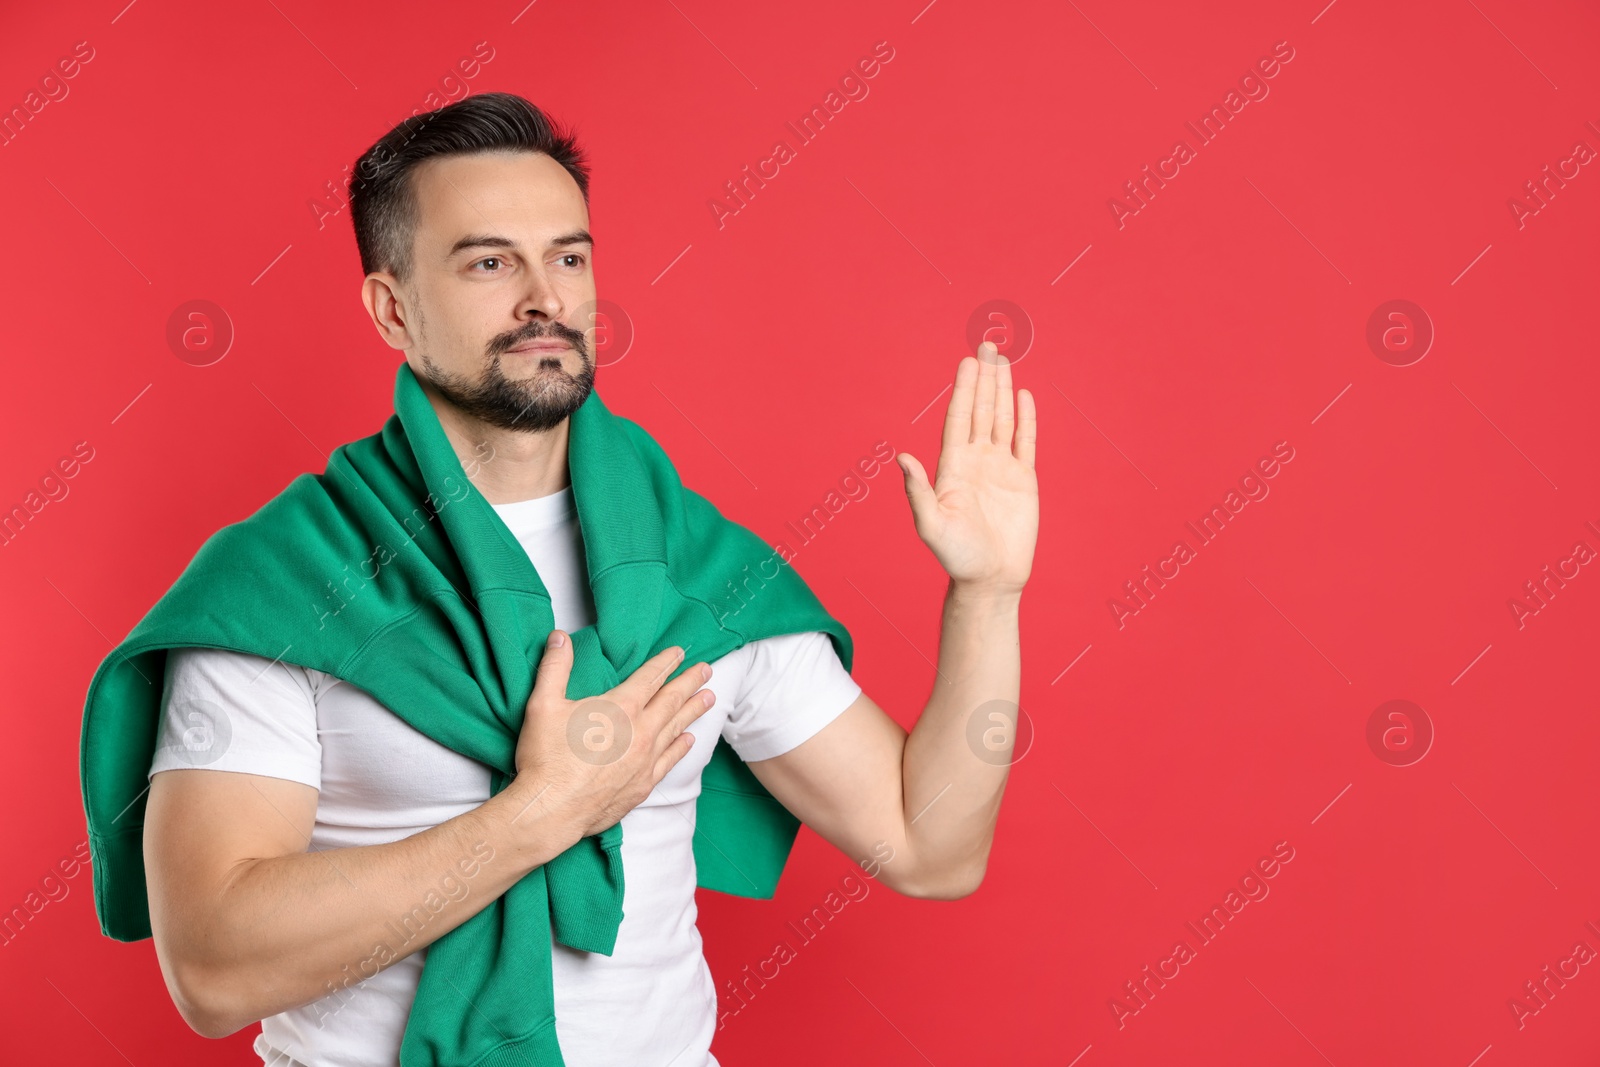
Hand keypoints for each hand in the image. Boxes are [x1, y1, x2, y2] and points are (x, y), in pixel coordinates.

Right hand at [509, 634, 715, 839]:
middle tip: (706, 670)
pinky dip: (681, 747)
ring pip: (676, 728)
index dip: (666, 662)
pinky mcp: (643, 784)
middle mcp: (640, 732)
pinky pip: (669, 760)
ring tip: (709, 698)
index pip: (651, 677)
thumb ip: (554, 667)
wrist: (551, 810)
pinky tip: (689, 740)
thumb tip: (559, 637)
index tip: (680, 653)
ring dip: (693, 711)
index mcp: (620, 708)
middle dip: (690, 682)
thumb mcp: (543, 704)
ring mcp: (645, 760)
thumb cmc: (546, 758)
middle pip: (672, 701)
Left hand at [897, 342, 1038, 597]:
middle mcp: (976, 462)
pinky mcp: (1024, 481)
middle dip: (984, 379)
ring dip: (1004, 391)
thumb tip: (902, 457)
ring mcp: (1001, 469)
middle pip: (980, 410)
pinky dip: (1026, 419)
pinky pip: (1026, 442)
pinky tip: (1025, 397)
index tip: (967, 362)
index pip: (959, 418)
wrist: (990, 579)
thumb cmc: (957, 556)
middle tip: (987, 346)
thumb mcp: (931, 524)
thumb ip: (919, 491)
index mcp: (952, 467)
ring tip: (1004, 362)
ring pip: (1002, 420)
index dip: (963, 389)